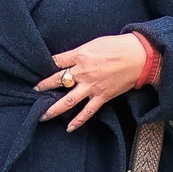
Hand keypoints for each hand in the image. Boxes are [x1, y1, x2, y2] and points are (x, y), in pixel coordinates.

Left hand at [35, 33, 152, 130]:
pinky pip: (87, 112)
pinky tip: (69, 128)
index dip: (45, 65)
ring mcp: (92, 86)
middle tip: (33, 92)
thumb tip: (67, 59)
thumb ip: (79, 52)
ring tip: (42, 115)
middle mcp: (83, 72)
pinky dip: (78, 121)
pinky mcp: (102, 96)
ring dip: (54, 109)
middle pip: (57, 80)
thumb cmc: (117, 46)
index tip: (36, 69)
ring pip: (68, 100)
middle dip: (43, 87)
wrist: (139, 56)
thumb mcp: (94, 43)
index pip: (56, 61)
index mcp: (80, 55)